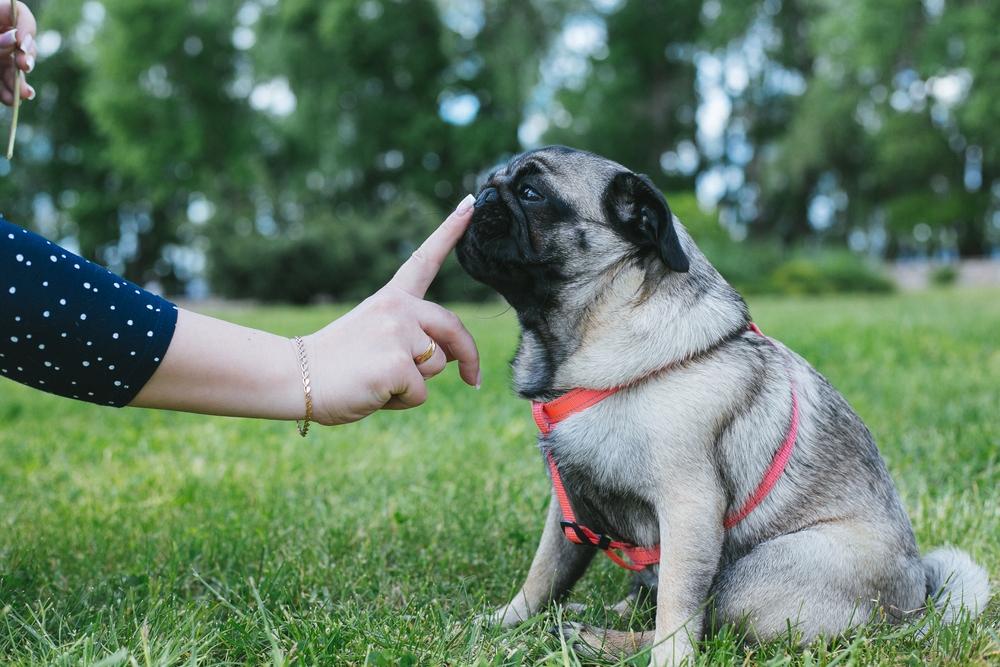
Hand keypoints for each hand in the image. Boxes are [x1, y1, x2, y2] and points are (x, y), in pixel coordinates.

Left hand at [1, 1, 35, 104]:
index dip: (26, 28)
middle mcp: (1, 35)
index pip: (20, 14)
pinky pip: (5, 83)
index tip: (23, 44)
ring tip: (21, 95)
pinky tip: (10, 100)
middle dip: (26, 59)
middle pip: (23, 45)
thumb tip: (15, 39)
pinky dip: (7, 92)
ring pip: (16, 68)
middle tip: (24, 67)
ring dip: (19, 82)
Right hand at [305, 194, 479, 424]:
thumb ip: (408, 337)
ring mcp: (398, 335)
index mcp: (390, 298)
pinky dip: (400, 402)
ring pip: (435, 367)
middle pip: (452, 327)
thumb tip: (448, 358)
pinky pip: (420, 393)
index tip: (471, 202)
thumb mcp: (373, 337)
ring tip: (375, 380)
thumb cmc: (333, 364)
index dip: (450, 230)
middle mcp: (398, 309)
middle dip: (469, 356)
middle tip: (474, 378)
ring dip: (414, 384)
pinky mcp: (398, 366)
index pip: (424, 260)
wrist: (293, 377)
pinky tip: (371, 392)